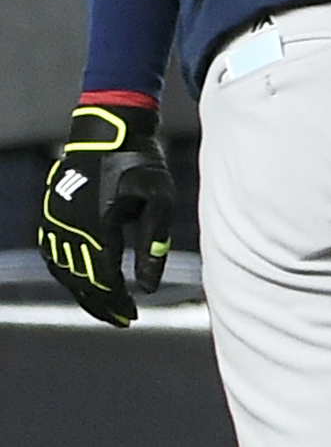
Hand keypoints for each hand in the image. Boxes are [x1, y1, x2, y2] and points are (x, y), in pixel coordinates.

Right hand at [39, 104, 174, 327]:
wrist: (108, 130)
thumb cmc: (140, 162)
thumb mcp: (160, 197)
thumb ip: (156, 241)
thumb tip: (150, 287)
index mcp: (96, 226)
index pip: (103, 278)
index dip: (116, 301)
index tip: (132, 316)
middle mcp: (68, 228)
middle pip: (81, 281)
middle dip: (101, 303)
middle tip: (121, 319)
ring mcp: (54, 222)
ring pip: (64, 271)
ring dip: (83, 292)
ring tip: (105, 306)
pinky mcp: (50, 215)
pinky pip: (54, 255)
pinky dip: (68, 273)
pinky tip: (83, 281)